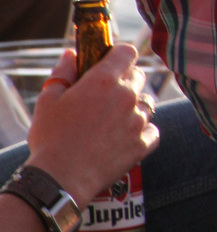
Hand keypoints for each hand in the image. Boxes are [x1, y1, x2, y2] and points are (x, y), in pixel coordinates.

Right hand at [25, 46, 159, 205]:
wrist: (60, 179)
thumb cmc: (51, 138)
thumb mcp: (49, 100)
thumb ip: (64, 72)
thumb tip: (72, 54)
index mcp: (104, 81)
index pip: (127, 52)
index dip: (119, 54)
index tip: (110, 62)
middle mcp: (127, 97)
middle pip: (139, 76)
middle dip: (126, 80)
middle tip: (106, 95)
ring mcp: (138, 120)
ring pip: (147, 103)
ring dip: (135, 106)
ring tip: (113, 120)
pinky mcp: (144, 143)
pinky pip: (152, 130)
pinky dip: (142, 132)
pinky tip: (124, 137)